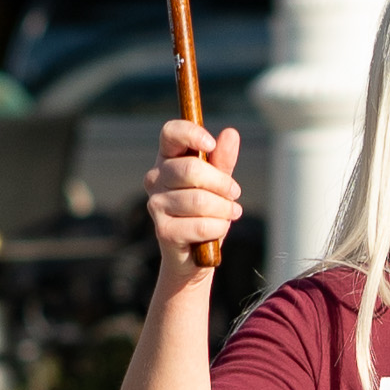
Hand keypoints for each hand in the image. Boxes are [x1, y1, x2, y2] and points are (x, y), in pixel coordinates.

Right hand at [145, 118, 242, 275]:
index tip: (211, 144)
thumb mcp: (218, 183)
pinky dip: (218, 228)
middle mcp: (155, 179)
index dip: (191, 134)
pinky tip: (218, 230)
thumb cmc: (205, 213)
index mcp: (167, 159)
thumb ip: (223, 160)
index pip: (170, 133)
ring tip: (229, 214)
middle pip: (191, 169)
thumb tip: (230, 133)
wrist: (195, 256)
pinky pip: (202, 225)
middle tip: (234, 194)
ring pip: (200, 200)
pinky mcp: (163, 230)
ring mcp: (156, 205)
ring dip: (224, 209)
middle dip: (222, 183)